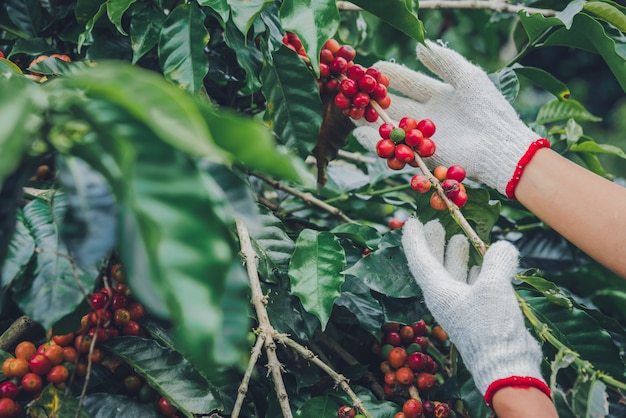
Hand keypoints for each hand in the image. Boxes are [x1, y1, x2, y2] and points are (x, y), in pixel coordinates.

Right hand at [353, 40, 548, 197]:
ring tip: (353, 110)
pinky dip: (378, 142)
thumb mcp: (468, 77)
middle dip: (376, 97)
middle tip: (356, 88)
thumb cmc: (487, 109)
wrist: (499, 146)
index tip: (374, 67)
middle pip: (396, 104)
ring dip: (372, 118)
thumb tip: (420, 46)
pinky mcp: (423, 154)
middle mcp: (429, 115)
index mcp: (440, 95)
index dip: (392, 75)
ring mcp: (425, 136)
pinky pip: (397, 147)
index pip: (410, 82)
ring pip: (392, 125)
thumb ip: (445, 61)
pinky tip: (361, 133)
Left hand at [401, 218, 549, 405]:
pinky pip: (471, 286)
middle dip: (434, 244)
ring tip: (459, 237)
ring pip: (454, 275)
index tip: (411, 221)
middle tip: (435, 223)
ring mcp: (461, 307)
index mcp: (437, 291)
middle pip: (435, 265)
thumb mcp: (493, 288)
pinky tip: (483, 262)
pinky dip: (475, 271)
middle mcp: (445, 298)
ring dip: (456, 256)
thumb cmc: (490, 327)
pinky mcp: (478, 314)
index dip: (415, 240)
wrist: (505, 366)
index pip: (420, 260)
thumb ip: (496, 261)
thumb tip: (502, 246)